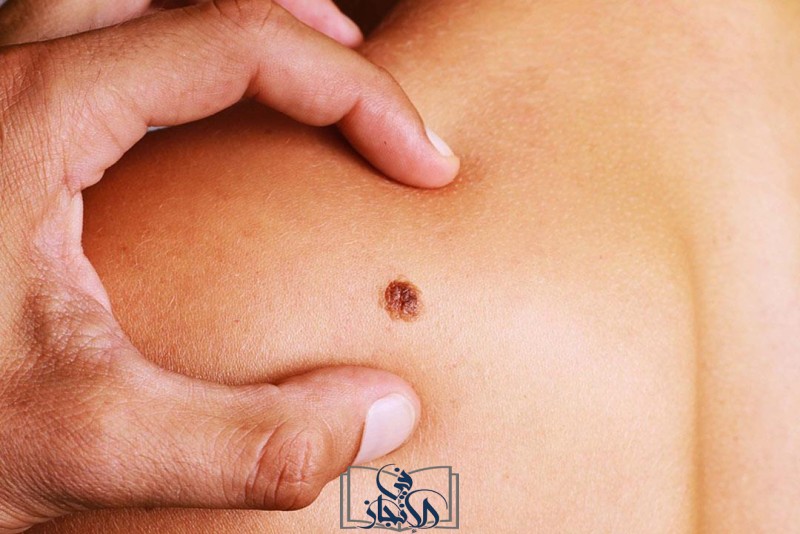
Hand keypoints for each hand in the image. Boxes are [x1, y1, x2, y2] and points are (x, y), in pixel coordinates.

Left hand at [0, 1, 457, 530]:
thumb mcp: (78, 443)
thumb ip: (242, 441)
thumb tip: (380, 414)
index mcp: (33, 115)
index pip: (238, 41)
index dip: (357, 92)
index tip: (422, 161)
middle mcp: (3, 77)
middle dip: (294, 21)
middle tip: (359, 82)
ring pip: (116, 3)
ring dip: (221, 23)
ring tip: (290, 76)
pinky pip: (81, 54)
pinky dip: (160, 64)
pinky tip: (182, 133)